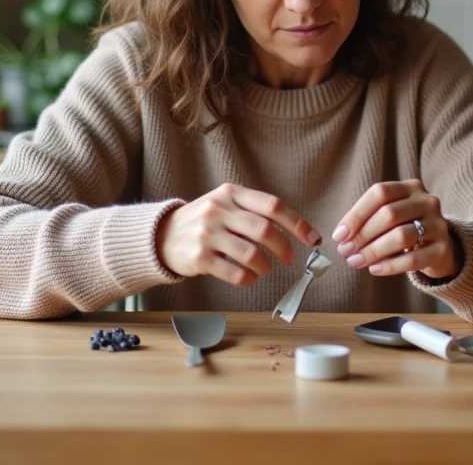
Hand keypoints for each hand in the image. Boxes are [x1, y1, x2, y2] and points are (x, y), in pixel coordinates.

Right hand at [155, 183, 321, 286]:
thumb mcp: (224, 204)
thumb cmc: (203, 221)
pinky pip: (234, 273)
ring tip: (265, 270)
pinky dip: (248, 279)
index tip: (312, 238)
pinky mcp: (199, 258)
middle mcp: (218, 210)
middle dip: (283, 247)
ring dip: (266, 266)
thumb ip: (253, 211)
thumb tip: (293, 231)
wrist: (160, 236)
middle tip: (289, 259)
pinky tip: (249, 278)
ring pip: (251, 254)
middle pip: (264, 230)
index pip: (272, 205)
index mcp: (230, 193)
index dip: (297, 223)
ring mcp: (207, 234)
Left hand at [331, 180, 462, 279]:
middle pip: (389, 214)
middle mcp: (427, 201)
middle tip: (345, 252)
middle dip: (362, 235)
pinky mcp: (443, 249)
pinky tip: (375, 269)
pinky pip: (413, 259)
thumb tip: (342, 237)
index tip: (339, 235)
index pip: (380, 193)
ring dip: (373, 251)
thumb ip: (368, 220)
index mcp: (410, 187)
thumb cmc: (405, 229)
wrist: (440, 249)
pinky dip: (390, 266)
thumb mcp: (390, 217)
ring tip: (356, 261)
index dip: (356, 214)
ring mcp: (438, 224)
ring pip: (401, 236)